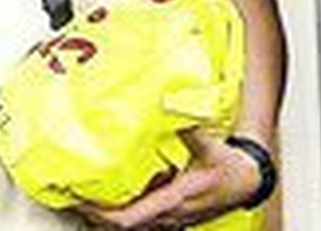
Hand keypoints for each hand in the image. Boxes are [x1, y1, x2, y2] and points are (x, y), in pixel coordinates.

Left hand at [77, 128, 262, 229]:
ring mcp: (171, 220)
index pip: (128, 218)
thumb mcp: (211, 146)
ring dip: (104, 216)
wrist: (251, 183)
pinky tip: (109, 197)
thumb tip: (170, 104)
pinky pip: (141, 220)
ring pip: (130, 227)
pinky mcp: (173, 217)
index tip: (79, 199)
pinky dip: (121, 212)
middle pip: (121, 227)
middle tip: (70, 195)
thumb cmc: (232, 168)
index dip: (100, 213)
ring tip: (82, 196)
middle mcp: (169, 216)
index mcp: (173, 201)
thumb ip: (189, 126)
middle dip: (93, 215)